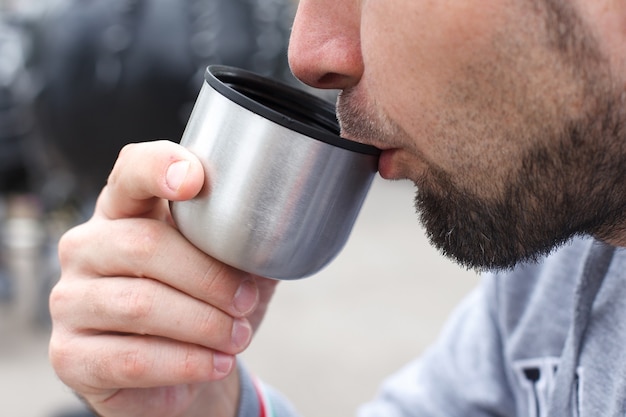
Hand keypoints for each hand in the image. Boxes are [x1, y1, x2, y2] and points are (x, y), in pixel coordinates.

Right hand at [49, 140, 277, 416]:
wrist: (182, 373)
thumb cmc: (206, 306)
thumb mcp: (232, 268)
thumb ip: (246, 242)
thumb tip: (278, 227)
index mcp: (126, 211)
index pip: (131, 171)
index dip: (158, 167)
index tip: (194, 179)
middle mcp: (88, 246)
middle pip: (144, 245)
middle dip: (209, 277)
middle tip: (246, 302)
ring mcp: (70, 299)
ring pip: (140, 305)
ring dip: (203, 325)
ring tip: (238, 337)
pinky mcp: (70, 355)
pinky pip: (130, 358)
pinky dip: (184, 363)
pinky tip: (214, 363)